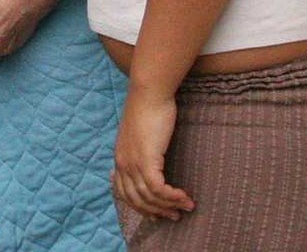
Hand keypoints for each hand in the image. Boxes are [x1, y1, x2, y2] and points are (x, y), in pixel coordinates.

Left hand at [112, 86, 195, 220]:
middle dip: (156, 211)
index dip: (140, 207)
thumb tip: (155, 160)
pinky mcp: (146, 159)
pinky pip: (158, 189)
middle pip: (136, 199)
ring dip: (169, 205)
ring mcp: (132, 162)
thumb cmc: (149, 109)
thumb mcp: (142, 134)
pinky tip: (185, 197)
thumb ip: (143, 150)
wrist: (149, 92)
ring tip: (186, 206)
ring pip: (148, 197)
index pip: (123, 193)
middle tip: (175, 215)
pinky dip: (172, 197)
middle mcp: (122, 162)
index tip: (156, 213)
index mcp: (120, 158)